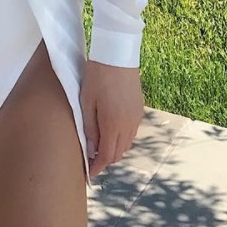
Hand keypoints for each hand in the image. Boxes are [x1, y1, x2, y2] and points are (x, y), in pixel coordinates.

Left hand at [80, 60, 144, 178]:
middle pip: (119, 152)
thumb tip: (92, 149)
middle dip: (105, 160)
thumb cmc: (97, 75)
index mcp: (114, 124)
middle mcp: (129, 124)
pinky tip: (111, 131)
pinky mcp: (139, 109)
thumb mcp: (86, 101)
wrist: (117, 53)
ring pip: (127, 143)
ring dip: (114, 148)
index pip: (107, 156)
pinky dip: (121, 138)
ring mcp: (136, 117)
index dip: (97, 167)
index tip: (89, 173)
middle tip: (91, 159)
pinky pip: (131, 132)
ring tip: (99, 146)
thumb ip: (89, 127)